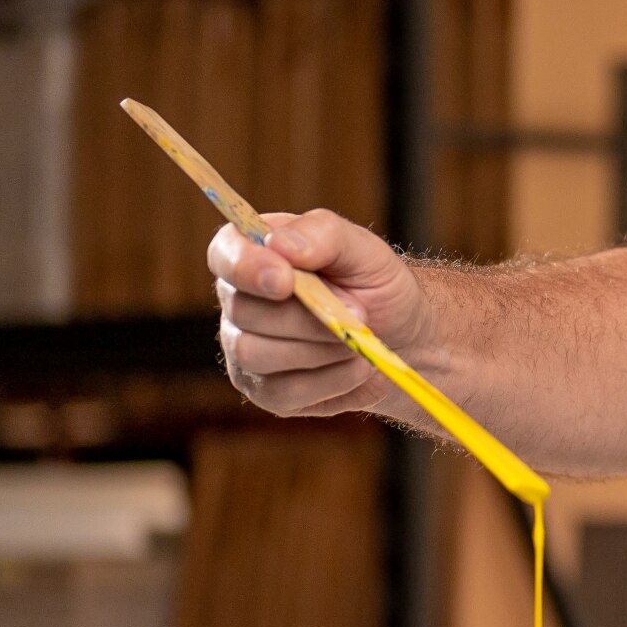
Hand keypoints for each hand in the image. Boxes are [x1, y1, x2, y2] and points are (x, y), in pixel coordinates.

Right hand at [209, 208, 434, 420]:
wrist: (402, 338)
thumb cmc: (376, 286)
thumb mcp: (364, 249)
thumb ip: (322, 234)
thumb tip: (279, 245)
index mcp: (255, 251)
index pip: (224, 254)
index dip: (247, 268)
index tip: (285, 280)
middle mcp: (238, 300)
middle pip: (243, 311)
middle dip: (306, 317)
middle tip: (359, 312)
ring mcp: (244, 348)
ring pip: (257, 354)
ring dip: (319, 349)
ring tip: (357, 341)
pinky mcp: (264, 390)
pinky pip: (283, 391)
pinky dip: (330, 379)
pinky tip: (354, 366)